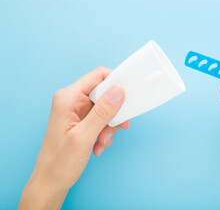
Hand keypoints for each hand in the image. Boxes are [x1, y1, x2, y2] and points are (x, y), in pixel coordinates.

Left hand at [19, 67, 129, 209]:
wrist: (50, 182)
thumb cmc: (59, 162)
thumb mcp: (84, 136)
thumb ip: (102, 112)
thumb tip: (119, 91)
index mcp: (68, 98)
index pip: (98, 76)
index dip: (116, 82)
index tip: (129, 96)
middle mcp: (72, 101)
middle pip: (105, 93)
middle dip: (114, 112)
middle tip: (117, 127)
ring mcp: (77, 111)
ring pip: (106, 108)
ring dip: (109, 126)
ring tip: (102, 142)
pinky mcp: (82, 121)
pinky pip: (102, 119)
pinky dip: (105, 132)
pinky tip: (98, 145)